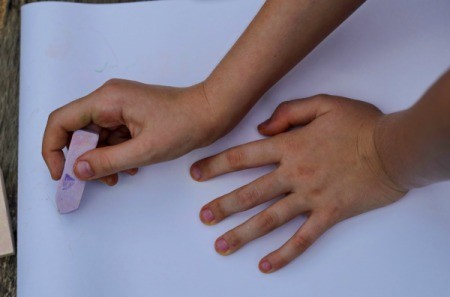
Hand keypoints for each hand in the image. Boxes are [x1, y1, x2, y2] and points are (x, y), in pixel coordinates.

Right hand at [43, 79, 218, 184]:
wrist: (211, 113)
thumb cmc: (184, 125)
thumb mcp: (144, 150)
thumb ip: (107, 161)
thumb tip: (76, 170)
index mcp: (107, 100)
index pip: (61, 121)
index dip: (53, 148)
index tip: (61, 173)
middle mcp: (109, 100)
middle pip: (77, 130)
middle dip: (82, 158)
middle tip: (91, 180)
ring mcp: (120, 107)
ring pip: (95, 136)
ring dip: (101, 159)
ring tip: (116, 177)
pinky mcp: (130, 114)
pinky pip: (112, 136)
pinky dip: (116, 154)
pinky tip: (130, 168)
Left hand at [190, 94, 406, 272]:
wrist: (395, 148)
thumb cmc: (361, 124)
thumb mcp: (325, 103)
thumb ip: (289, 111)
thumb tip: (261, 128)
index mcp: (291, 146)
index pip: (243, 157)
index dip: (216, 165)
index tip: (195, 174)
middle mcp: (294, 174)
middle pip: (250, 192)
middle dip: (223, 206)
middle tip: (203, 217)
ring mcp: (311, 197)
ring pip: (270, 219)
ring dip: (243, 234)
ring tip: (221, 245)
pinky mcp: (330, 215)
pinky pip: (303, 239)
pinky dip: (284, 254)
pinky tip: (265, 265)